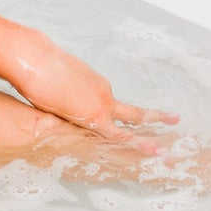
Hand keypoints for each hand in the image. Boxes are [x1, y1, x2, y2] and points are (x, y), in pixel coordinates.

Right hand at [10, 35, 178, 153]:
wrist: (37, 59)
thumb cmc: (40, 66)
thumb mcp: (57, 77)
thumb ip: (65, 87)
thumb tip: (59, 90)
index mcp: (95, 84)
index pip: (111, 103)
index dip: (120, 115)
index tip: (133, 121)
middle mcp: (104, 92)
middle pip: (133, 111)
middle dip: (155, 117)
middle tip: (173, 119)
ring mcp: (102, 103)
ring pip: (133, 122)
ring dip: (148, 137)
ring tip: (164, 149)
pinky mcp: (95, 116)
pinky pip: (119, 135)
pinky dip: (135, 145)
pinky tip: (148, 152)